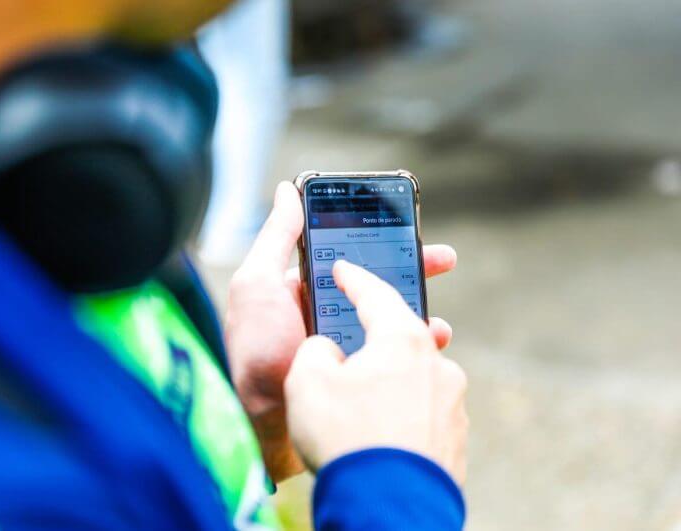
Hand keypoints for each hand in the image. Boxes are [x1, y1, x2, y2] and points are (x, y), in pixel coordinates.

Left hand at [224, 181, 457, 481]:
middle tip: (444, 260)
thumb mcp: (257, 285)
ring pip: (389, 318)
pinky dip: (415, 346)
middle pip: (375, 282)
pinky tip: (432, 344)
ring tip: (436, 313)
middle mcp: (322, 312)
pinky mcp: (359, 375)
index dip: (376, 236)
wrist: (263, 427)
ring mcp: (343, 345)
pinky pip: (393, 354)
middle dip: (411, 269)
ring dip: (417, 310)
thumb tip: (288, 190)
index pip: (345, 253)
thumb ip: (276, 238)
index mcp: (299, 287)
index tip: (405, 223)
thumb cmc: (254, 353)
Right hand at [285, 260, 467, 483]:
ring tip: (357, 404)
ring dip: (387, 383)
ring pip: (413, 379)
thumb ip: (314, 350)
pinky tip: (376, 435)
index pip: (376, 294)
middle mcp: (437, 367)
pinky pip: (421, 415)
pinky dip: (400, 417)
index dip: (353, 278)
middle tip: (349, 341)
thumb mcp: (307, 381)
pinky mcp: (454, 442)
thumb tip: (328, 351)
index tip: (343, 268)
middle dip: (372, 338)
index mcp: (403, 340)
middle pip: (400, 338)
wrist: (387, 509)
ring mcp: (451, 406)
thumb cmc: (345, 438)